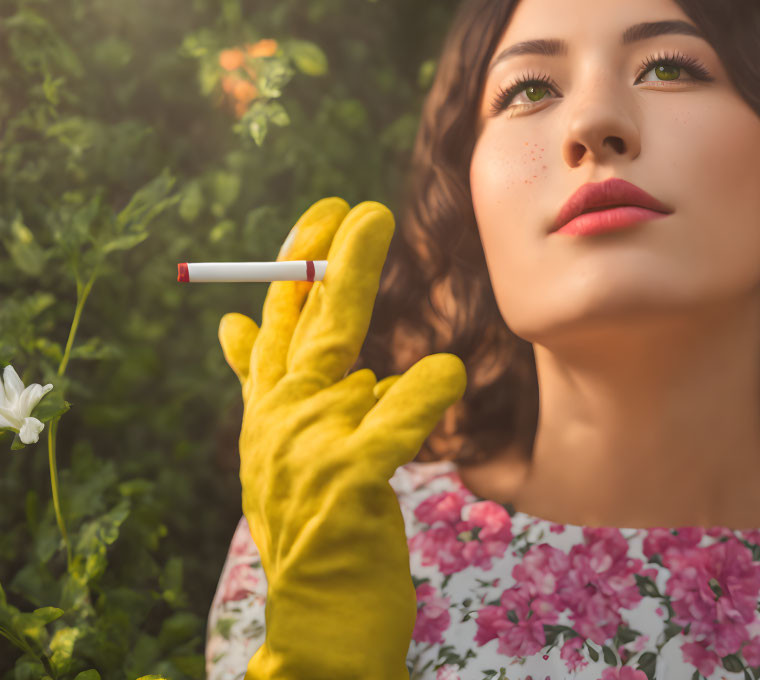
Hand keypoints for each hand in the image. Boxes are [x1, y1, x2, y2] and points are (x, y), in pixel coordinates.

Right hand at [218, 197, 465, 678]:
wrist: (319, 625)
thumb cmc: (316, 532)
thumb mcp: (282, 449)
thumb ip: (269, 386)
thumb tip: (238, 323)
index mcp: (270, 411)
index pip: (279, 322)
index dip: (300, 263)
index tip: (325, 215)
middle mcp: (278, 424)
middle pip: (307, 327)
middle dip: (333, 258)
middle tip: (363, 207)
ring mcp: (306, 454)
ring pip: (342, 364)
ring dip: (357, 293)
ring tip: (375, 234)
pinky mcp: (344, 487)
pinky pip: (388, 426)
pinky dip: (419, 396)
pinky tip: (445, 372)